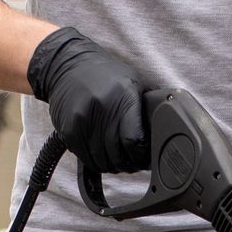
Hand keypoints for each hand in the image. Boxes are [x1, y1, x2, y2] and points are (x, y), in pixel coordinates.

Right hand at [26, 27, 150, 175]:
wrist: (69, 64)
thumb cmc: (106, 75)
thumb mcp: (133, 83)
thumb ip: (146, 108)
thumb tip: (162, 133)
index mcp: (124, 96)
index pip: (134, 140)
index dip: (141, 156)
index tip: (144, 159)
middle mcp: (103, 108)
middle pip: (118, 155)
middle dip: (128, 164)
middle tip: (132, 163)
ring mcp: (83, 120)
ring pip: (102, 161)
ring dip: (112, 166)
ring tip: (117, 161)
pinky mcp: (69, 130)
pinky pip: (86, 158)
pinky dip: (95, 162)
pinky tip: (101, 155)